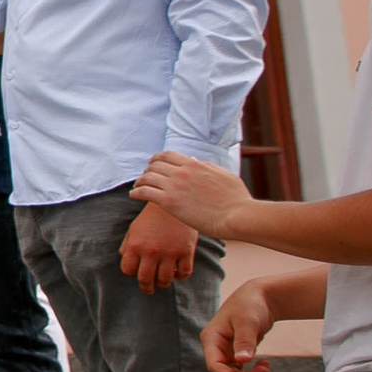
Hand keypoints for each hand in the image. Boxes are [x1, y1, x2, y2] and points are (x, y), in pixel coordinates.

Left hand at [119, 200, 200, 293]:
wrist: (174, 202)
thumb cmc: (152, 217)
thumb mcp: (134, 229)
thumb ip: (127, 245)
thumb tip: (125, 260)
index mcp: (135, 246)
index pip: (128, 271)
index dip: (131, 273)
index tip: (136, 272)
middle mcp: (151, 252)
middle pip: (145, 280)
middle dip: (146, 288)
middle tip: (149, 289)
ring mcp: (169, 253)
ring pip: (165, 280)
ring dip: (163, 284)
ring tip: (163, 281)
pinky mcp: (186, 252)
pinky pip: (184, 273)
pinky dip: (181, 276)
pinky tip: (178, 272)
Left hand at [130, 151, 250, 239]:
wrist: (238, 215)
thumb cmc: (237, 199)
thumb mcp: (223, 176)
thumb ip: (207, 167)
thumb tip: (194, 160)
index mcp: (195, 164)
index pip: (168, 155)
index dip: (157, 159)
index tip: (153, 164)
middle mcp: (182, 172)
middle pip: (155, 165)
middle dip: (148, 170)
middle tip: (145, 177)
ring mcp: (175, 186)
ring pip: (147, 177)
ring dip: (140, 181)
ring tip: (137, 186)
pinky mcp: (169, 202)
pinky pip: (144, 192)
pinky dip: (136, 192)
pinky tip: (133, 195)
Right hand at [201, 283, 277, 371]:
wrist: (260, 297)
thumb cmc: (250, 304)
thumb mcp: (247, 321)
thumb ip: (244, 341)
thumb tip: (242, 361)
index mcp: (212, 338)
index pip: (214, 365)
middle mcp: (216, 348)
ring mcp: (226, 352)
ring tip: (266, 369)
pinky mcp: (237, 354)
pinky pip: (242, 371)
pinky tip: (265, 368)